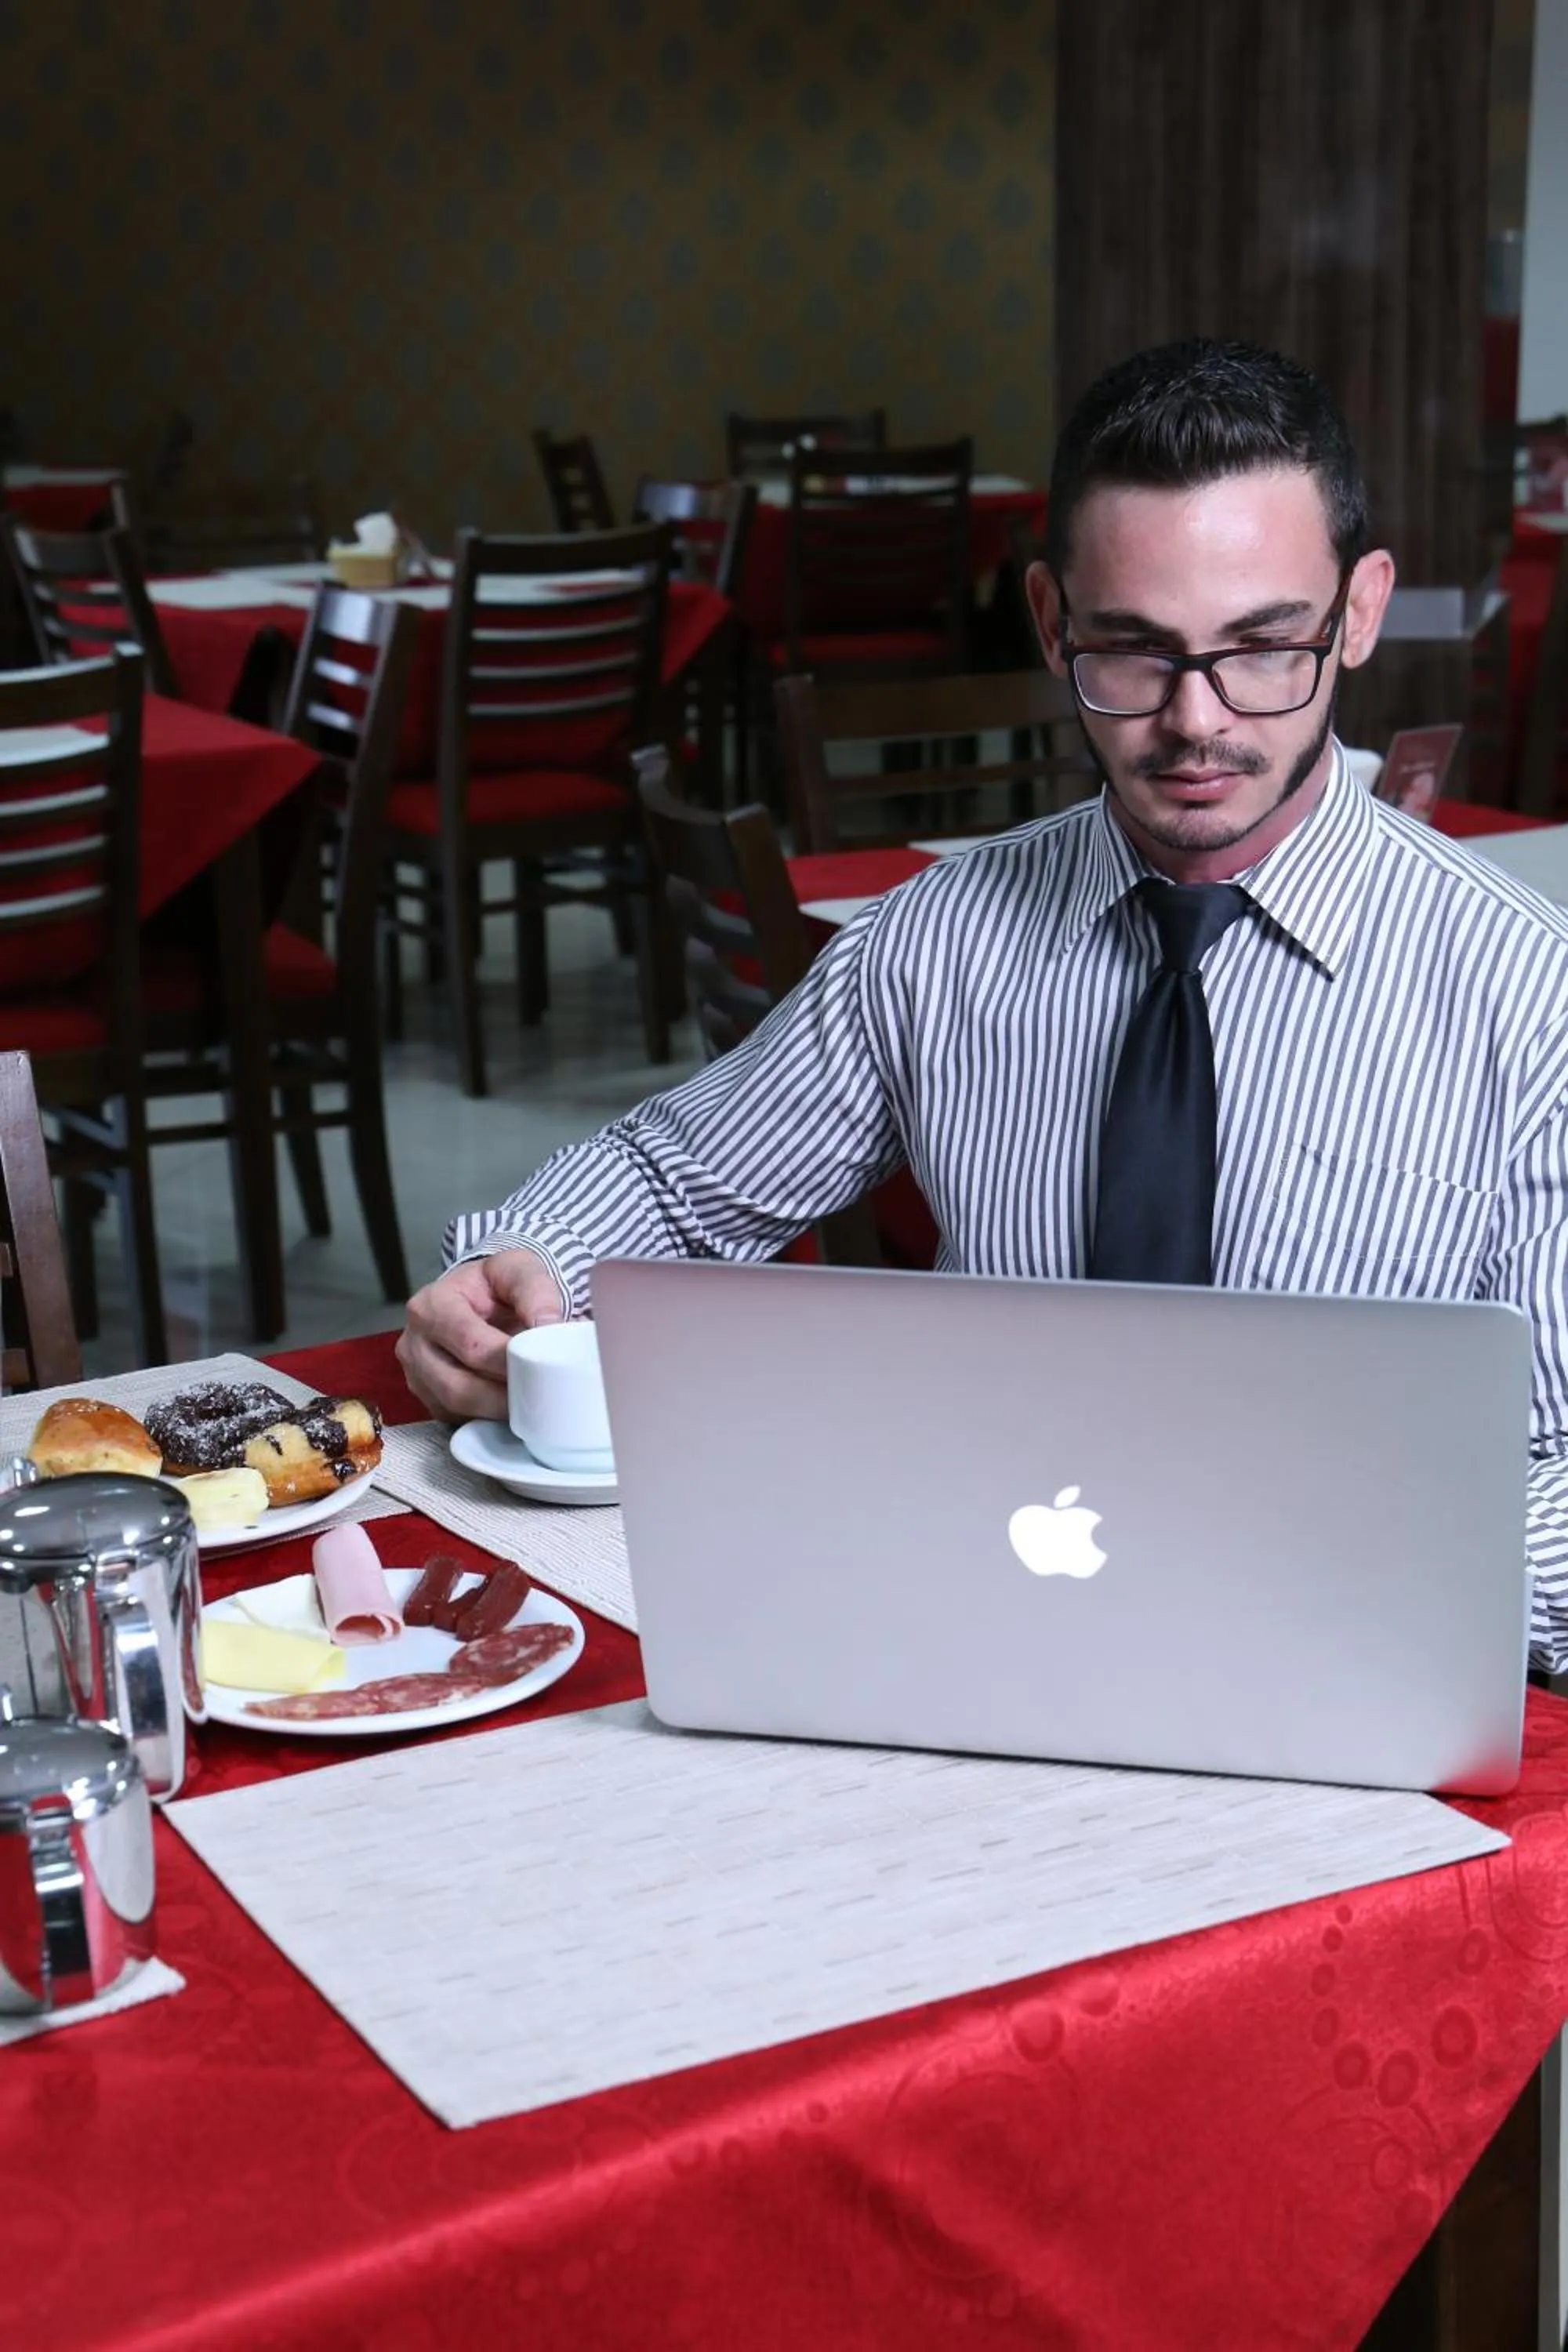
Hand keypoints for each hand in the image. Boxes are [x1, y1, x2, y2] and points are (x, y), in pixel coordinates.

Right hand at [396, 1250, 564, 1422]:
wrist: (479, 1297)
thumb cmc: (496, 1285)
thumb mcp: (518, 1270)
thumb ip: (535, 1292)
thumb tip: (549, 1326)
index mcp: (431, 1306)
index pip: (471, 1345)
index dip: (509, 1362)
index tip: (543, 1368)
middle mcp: (413, 1343)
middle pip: (458, 1385)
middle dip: (504, 1397)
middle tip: (543, 1399)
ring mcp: (416, 1375)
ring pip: (456, 1408)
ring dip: (497, 1412)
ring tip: (533, 1406)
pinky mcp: (427, 1399)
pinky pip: (456, 1419)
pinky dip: (487, 1419)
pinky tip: (513, 1409)